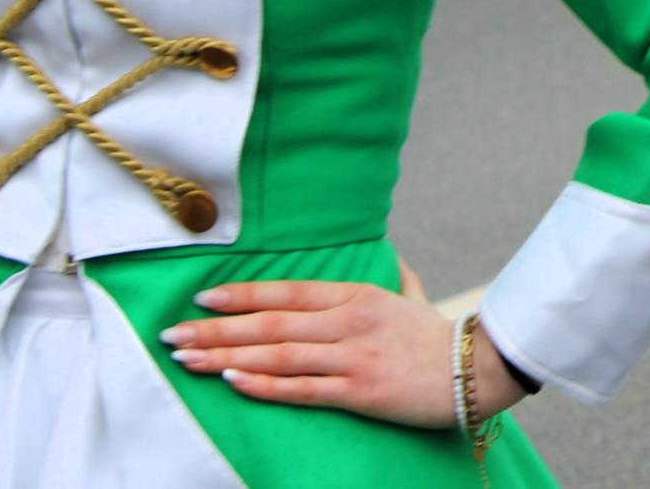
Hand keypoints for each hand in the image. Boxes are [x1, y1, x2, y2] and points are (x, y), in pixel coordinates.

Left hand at [164, 263, 523, 426]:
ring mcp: (353, 356)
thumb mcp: (413, 298)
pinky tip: (233, 382)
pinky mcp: (360, 391)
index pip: (287, 291)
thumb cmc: (438, 336)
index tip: (201, 298)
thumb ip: (396, 279)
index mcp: (357, 295)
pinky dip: (264, 384)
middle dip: (216, 329)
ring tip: (187, 359)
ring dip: (226, 356)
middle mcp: (349, 321)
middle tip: (172, 334)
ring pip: (277, 353)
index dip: (241, 294)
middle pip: (271, 322)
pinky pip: (302, 389)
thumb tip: (392, 258)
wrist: (477, 368)